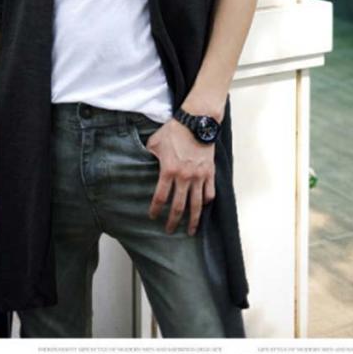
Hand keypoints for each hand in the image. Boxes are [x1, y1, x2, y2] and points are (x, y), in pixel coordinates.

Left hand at [144, 118, 214, 235]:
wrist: (196, 122)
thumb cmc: (174, 131)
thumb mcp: (154, 143)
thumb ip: (149, 156)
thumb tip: (143, 163)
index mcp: (168, 170)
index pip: (160, 197)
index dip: (156, 210)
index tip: (153, 217)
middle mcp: (184, 177)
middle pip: (179, 206)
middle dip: (173, 221)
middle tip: (169, 231)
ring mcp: (199, 176)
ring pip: (196, 204)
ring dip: (193, 220)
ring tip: (190, 231)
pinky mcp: (209, 172)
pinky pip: (209, 192)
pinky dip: (206, 201)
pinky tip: (203, 207)